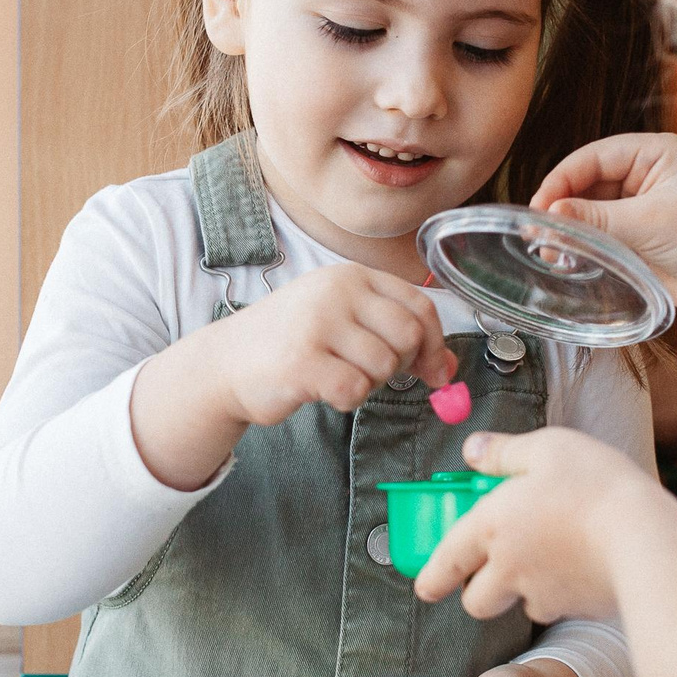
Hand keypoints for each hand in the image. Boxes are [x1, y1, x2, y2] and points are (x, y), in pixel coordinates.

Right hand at [135, 263, 457, 488]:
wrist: (226, 362)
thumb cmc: (291, 342)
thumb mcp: (344, 325)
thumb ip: (395, 338)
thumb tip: (450, 368)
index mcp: (351, 276)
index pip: (420, 305)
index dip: (436, 343)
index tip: (433, 370)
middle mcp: (336, 292)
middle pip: (409, 335)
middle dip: (402, 365)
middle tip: (374, 374)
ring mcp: (317, 324)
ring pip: (384, 366)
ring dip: (369, 383)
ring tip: (337, 375)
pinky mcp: (302, 361)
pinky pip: (355, 390)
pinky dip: (346, 399)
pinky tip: (321, 389)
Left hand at [414, 427, 676, 623]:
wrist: (645, 540)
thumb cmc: (595, 486)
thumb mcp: (548, 448)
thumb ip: (504, 452)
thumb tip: (472, 451)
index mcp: (490, 528)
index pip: (445, 565)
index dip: (431, 578)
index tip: (426, 586)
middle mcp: (508, 569)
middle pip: (475, 601)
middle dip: (478, 589)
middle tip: (496, 563)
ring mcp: (543, 595)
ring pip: (520, 604)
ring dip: (524, 589)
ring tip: (552, 554)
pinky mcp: (576, 610)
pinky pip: (559, 606)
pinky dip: (563, 592)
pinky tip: (586, 564)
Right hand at [530, 133, 676, 314]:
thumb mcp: (648, 222)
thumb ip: (595, 217)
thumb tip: (548, 214)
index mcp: (656, 152)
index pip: (595, 156)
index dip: (563, 178)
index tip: (540, 205)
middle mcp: (645, 172)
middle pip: (588, 181)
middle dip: (563, 205)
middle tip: (538, 231)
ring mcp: (639, 203)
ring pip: (589, 208)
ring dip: (568, 227)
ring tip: (548, 250)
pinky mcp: (635, 233)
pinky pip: (598, 231)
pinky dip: (580, 242)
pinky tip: (564, 256)